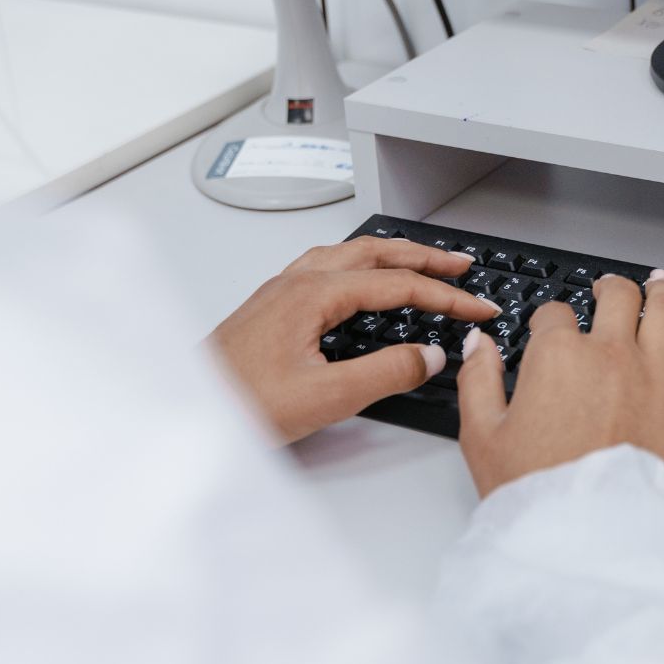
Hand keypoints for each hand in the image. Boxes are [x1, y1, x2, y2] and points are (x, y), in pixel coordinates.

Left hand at [209, 237, 498, 442]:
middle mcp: (296, 283)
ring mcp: (280, 292)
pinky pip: (326, 267)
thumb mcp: (325, 398)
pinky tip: (362, 281)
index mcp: (312, 295)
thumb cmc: (238, 403)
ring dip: (391, 255)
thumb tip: (427, 356)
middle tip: (462, 265)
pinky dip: (360, 265)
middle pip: (374, 252)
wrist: (186, 411)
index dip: (446, 296)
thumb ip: (384, 373)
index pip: (397, 284)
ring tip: (421, 264)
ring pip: (348, 255)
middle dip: (424, 257)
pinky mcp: (271, 307)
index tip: (478, 308)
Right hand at [456, 269, 663, 496]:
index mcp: (558, 356)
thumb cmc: (536, 492)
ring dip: (660, 291)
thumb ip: (478, 380)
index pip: (554, 313)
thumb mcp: (482, 436)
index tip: (550, 328)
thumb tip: (479, 344)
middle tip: (609, 288)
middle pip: (617, 296)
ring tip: (659, 284)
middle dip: (610, 287)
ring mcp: (655, 375)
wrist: (588, 537)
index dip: (549, 318)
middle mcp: (610, 354)